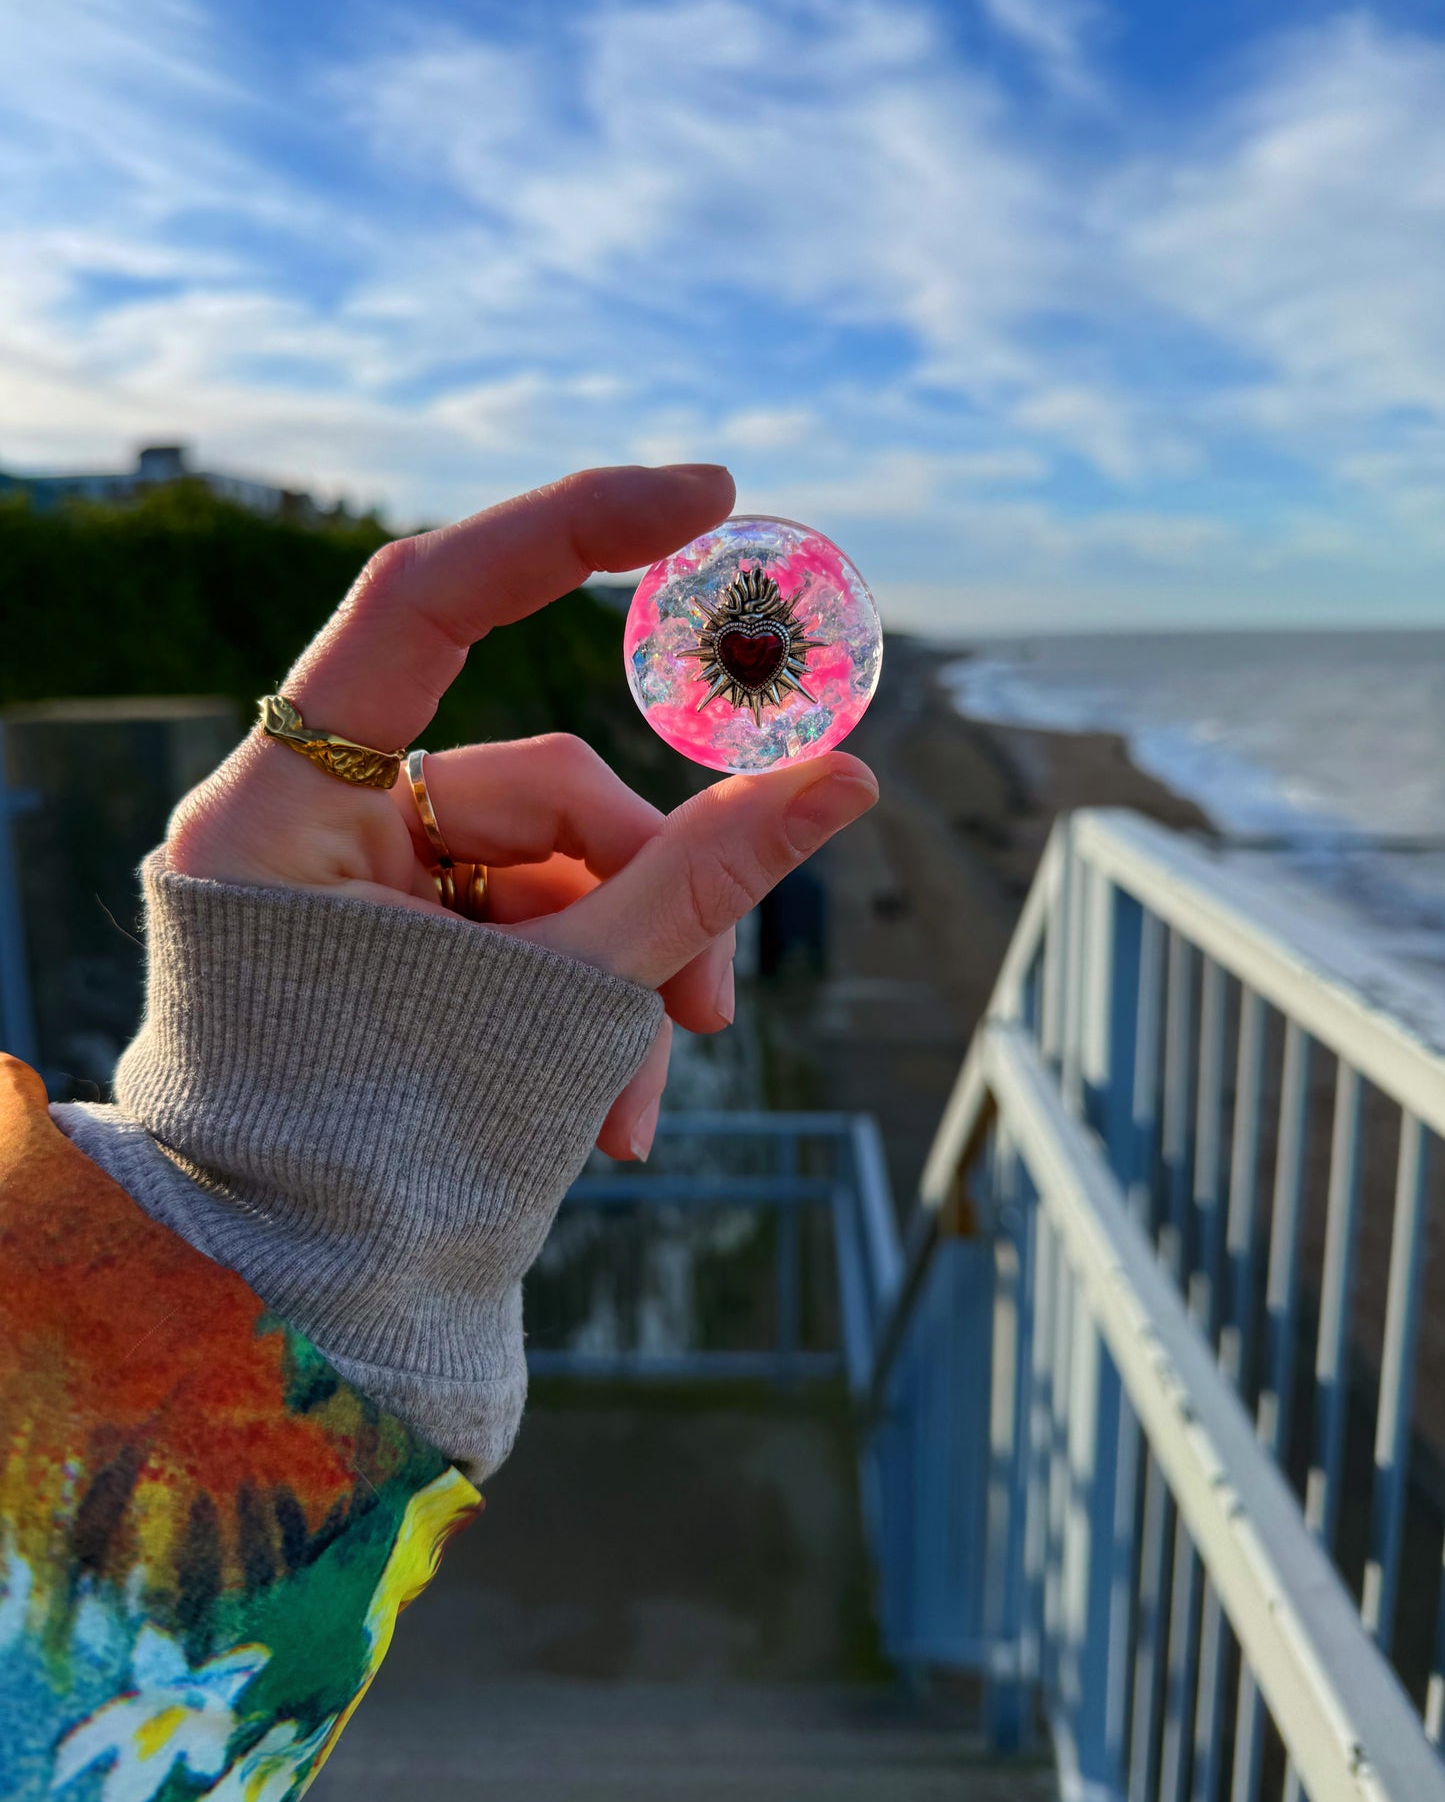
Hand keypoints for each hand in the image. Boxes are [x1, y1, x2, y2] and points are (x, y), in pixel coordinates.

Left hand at [165, 464, 878, 1159]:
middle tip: (710, 1005)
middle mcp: (316, 825)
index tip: (704, 497)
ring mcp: (362, 887)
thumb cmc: (376, 1160)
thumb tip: (845, 777)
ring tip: (637, 1107)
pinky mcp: (407, 944)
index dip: (565, 531)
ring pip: (553, 876)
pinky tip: (610, 1112)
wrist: (296, 1304)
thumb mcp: (549, 1009)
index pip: (424, 601)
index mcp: (283, 809)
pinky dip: (586, 1006)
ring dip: (624, 980)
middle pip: (537, 788)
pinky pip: (531, 935)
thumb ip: (695, 887)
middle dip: (644, 902)